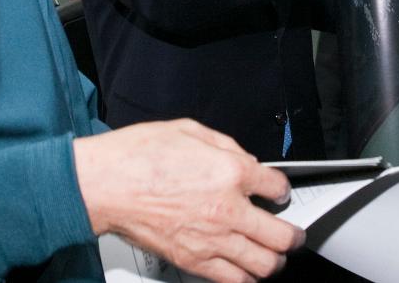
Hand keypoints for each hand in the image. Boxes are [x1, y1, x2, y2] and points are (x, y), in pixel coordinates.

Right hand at [74, 119, 302, 282]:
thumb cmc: (138, 155)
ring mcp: (211, 240)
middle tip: (293, 234)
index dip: (282, 189)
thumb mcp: (190, 130)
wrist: (104, 184)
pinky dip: (245, 278)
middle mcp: (227, 210)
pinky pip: (232, 280)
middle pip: (281, 236)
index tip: (278, 192)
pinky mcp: (192, 260)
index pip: (277, 187)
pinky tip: (245, 271)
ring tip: (274, 256)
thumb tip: (245, 160)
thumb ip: (226, 146)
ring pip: (263, 265)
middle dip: (293, 236)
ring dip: (274, 262)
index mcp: (230, 172)